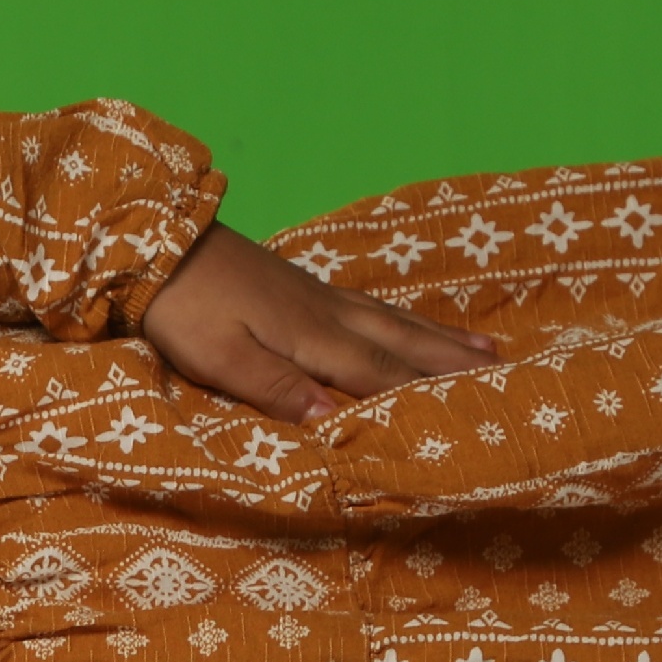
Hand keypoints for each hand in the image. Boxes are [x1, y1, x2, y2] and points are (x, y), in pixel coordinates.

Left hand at [138, 222, 499, 422]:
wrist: (152, 241)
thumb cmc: (182, 308)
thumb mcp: (222, 358)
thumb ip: (279, 389)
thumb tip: (337, 420)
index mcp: (315, 337)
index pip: (382, 377)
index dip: (427, 399)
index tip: (478, 417)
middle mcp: (329, 313)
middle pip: (403, 344)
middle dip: (454, 364)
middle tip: (509, 377)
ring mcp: (316, 295)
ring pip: (393, 321)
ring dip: (438, 339)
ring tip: (484, 350)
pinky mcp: (299, 285)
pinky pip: (371, 306)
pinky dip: (401, 318)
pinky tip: (402, 321)